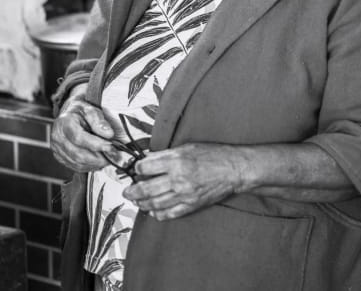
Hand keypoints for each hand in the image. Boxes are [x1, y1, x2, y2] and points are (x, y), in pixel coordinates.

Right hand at [50, 93, 122, 172]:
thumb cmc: (80, 111)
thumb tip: (108, 134)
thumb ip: (99, 121)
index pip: (79, 138)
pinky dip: (90, 166)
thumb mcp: (91, 109)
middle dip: (99, 157)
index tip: (111, 146)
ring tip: (108, 158)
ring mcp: (57, 149)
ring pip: (78, 163)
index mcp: (64, 123)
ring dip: (96, 164)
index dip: (96, 144)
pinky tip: (99, 161)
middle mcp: (58, 137)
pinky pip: (76, 167)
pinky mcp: (60, 157)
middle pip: (78, 154)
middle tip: (114, 155)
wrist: (69, 114)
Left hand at [122, 143, 249, 220]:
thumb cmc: (213, 155)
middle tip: (127, 191)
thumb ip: (167, 154)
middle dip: (132, 190)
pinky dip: (158, 213)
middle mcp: (178, 179)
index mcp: (176, 161)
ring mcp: (184, 194)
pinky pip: (169, 213)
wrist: (233, 169)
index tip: (135, 168)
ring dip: (142, 203)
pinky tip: (153, 211)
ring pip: (154, 203)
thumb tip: (148, 159)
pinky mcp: (191, 205)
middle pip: (145, 188)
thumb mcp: (188, 147)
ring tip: (137, 201)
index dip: (137, 167)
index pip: (145, 166)